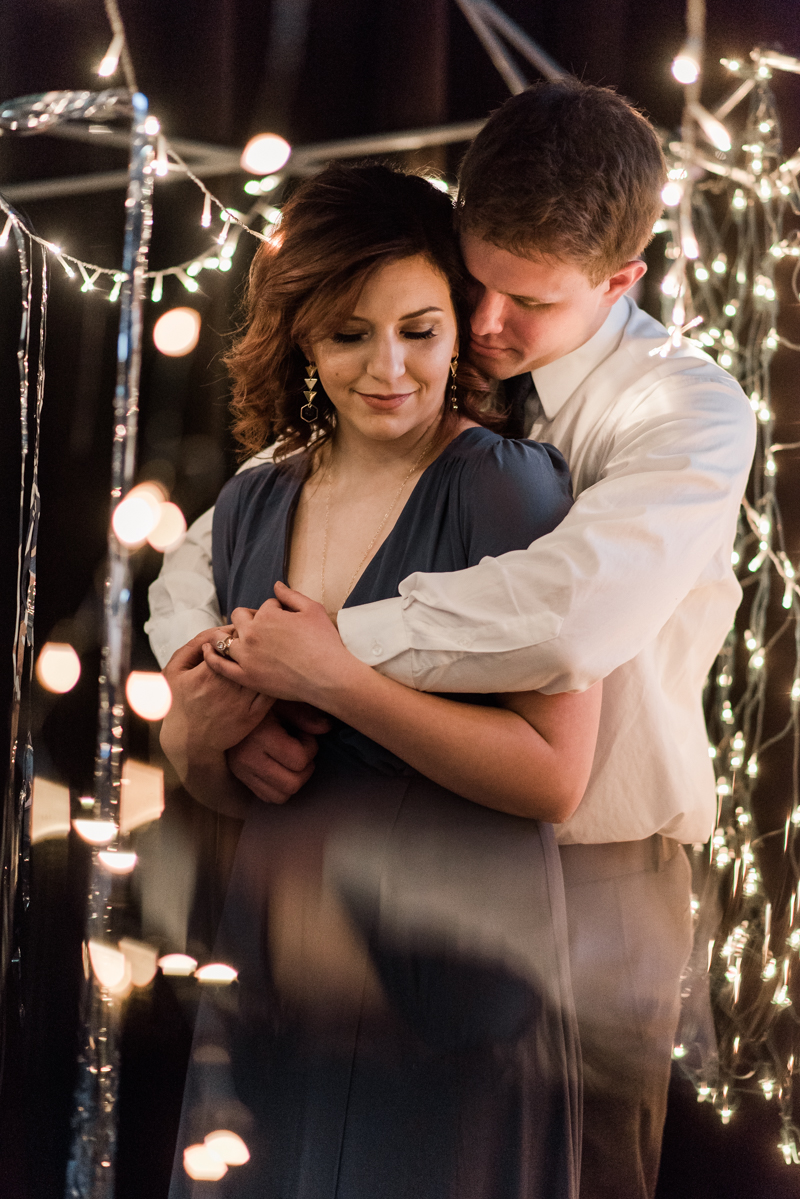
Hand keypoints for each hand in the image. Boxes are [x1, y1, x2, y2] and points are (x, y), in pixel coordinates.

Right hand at [160, 625, 273, 780]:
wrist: (189, 743)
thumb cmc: (179, 704)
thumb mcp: (173, 672)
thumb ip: (190, 648)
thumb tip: (213, 635)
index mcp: (207, 673)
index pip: (229, 642)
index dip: (236, 633)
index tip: (237, 632)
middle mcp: (227, 686)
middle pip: (249, 655)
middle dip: (254, 643)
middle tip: (254, 638)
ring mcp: (242, 702)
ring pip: (262, 671)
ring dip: (266, 659)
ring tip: (264, 653)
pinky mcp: (254, 715)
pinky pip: (270, 692)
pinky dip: (273, 679)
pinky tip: (270, 673)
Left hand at [203, 581, 360, 706]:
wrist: (328, 677)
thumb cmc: (325, 642)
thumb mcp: (313, 610)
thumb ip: (291, 596)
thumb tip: (276, 585)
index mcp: (267, 615)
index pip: (265, 606)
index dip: (276, 612)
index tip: (286, 622)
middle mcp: (252, 633)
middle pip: (239, 617)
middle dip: (248, 619)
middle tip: (262, 629)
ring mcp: (246, 657)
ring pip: (223, 639)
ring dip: (226, 634)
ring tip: (231, 637)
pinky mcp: (246, 677)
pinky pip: (219, 665)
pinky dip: (210, 656)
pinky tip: (206, 650)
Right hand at [227, 704, 329, 803]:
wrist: (224, 706)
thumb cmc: (258, 700)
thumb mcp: (281, 700)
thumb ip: (304, 714)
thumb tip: (327, 728)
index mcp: (260, 736)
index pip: (299, 760)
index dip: (310, 748)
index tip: (304, 734)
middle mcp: (247, 759)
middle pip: (292, 784)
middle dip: (304, 768)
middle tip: (301, 750)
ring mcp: (241, 772)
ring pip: (280, 796)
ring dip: (293, 780)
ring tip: (290, 759)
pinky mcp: (240, 778)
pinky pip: (267, 796)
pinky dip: (279, 786)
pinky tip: (279, 766)